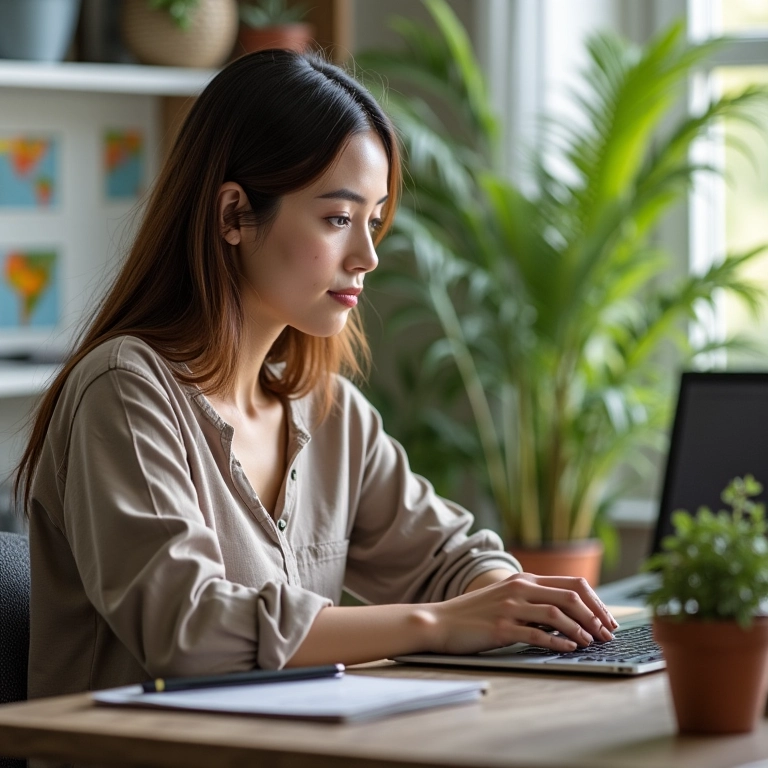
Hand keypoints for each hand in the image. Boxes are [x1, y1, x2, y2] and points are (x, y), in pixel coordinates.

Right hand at [428, 572, 618, 655]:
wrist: (440, 622)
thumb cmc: (475, 614)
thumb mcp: (506, 598)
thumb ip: (533, 601)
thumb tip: (568, 615)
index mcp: (523, 579)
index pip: (572, 583)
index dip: (595, 601)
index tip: (608, 619)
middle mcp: (519, 588)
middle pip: (569, 596)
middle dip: (594, 615)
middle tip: (607, 634)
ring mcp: (509, 607)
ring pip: (556, 613)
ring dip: (579, 629)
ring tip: (591, 642)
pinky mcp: (501, 628)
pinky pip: (536, 634)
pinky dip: (557, 641)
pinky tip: (568, 649)